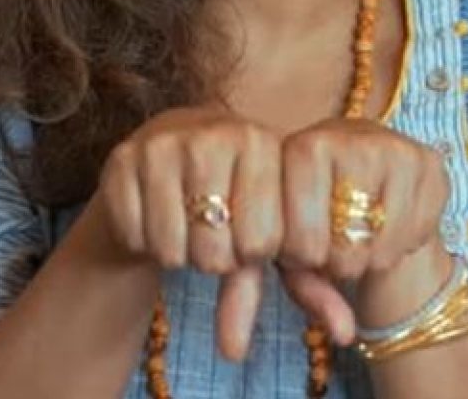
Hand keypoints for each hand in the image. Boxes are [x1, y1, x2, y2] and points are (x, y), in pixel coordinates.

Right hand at [96, 107, 348, 359]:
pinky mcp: (121, 159)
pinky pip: (136, 236)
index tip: (248, 234)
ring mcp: (162, 142)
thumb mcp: (270, 233)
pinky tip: (155, 217)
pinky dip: (144, 243)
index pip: (263, 241)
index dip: (252, 255)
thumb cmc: (235, 199)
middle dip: (215, 260)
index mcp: (260, 142)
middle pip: (215, 251)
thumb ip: (309, 282)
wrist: (169, 156)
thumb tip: (346, 334)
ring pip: (172, 248)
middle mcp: (213, 133)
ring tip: (187, 228)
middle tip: (214, 234)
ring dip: (180, 255)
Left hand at [275, 119, 450, 329]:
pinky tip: (390, 230)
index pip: (299, 234)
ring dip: (371, 259)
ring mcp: (396, 145)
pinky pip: (419, 233)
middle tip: (335, 249)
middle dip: (338, 261)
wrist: (362, 180)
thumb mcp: (292, 246)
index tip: (302, 246)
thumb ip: (304, 289)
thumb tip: (344, 334)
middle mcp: (350, 135)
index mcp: (302, 146)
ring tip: (360, 243)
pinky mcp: (430, 161)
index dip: (301, 258)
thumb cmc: (315, 216)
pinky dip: (403, 246)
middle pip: (344, 240)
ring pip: (384, 241)